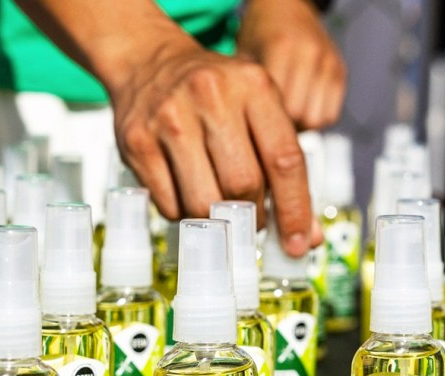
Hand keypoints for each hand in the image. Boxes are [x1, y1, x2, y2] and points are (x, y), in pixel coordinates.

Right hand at [109, 39, 314, 255]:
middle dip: (252, 217)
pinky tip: (187, 197)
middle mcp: (212, 97)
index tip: (299, 243)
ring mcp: (170, 118)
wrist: (149, 63)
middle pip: (243, 185)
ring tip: (219, 212)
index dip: (295, 209)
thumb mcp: (257, 109)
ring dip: (216, 222)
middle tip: (251, 221)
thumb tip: (306, 236)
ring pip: (203, 202)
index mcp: (253, 86)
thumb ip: (284, 166)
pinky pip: (169, 204)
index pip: (284, 160)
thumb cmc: (214, 95)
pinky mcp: (138, 142)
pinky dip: (183, 214)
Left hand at [237, 0, 346, 129]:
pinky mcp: (340, 72)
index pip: (275, 106)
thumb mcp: (243, 57)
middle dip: (282, 128)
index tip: (253, 132)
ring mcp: (328, 63)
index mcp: (280, 47)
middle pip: (298, 115)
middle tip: (267, 127)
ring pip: (317, 119)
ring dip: (300, 126)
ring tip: (284, 119)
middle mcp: (309, 53)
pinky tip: (300, 111)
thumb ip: (245, 91)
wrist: (286, 6)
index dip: (263, 125)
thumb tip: (243, 132)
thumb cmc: (260, 34)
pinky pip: (330, 114)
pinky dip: (315, 119)